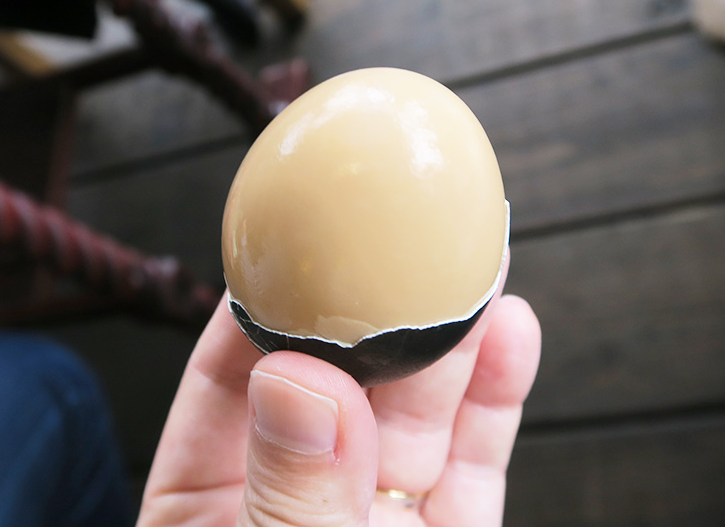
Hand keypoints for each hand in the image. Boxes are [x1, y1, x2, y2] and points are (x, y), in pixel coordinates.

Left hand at [137, 257, 540, 526]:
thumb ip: (288, 497)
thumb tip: (298, 377)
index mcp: (213, 513)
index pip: (228, 385)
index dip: (262, 306)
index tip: (297, 241)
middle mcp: (303, 502)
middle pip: (337, 382)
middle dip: (374, 302)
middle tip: (405, 227)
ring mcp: (381, 523)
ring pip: (416, 416)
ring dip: (448, 333)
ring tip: (473, 256)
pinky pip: (474, 468)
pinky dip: (496, 400)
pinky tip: (511, 332)